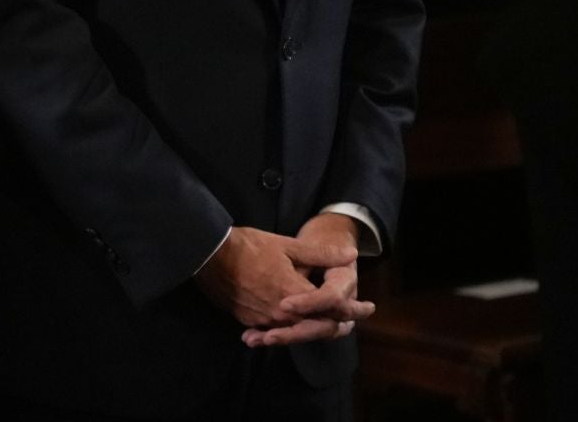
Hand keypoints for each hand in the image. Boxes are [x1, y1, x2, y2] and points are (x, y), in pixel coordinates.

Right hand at [195, 219, 370, 345]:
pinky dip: (285, 329)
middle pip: (317, 328)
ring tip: (325, 324)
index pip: (333, 310)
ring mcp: (263, 320)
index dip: (354, 310)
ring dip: (311, 328)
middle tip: (350, 321)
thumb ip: (320, 253)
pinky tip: (289, 326)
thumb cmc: (248, 246)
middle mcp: (282, 314)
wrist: (208, 254)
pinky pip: (272, 330)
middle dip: (336, 324)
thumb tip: (350, 255)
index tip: (369, 307)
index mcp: (296, 294)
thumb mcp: (286, 245)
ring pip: (295, 331)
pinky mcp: (247, 320)